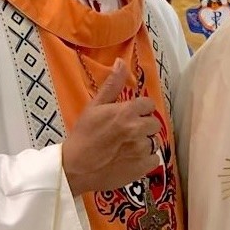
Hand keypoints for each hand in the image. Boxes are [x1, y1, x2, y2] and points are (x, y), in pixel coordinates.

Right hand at [62, 59, 159, 195]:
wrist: (75, 167)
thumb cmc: (83, 135)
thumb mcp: (94, 106)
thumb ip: (112, 85)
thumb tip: (121, 61)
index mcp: (127, 111)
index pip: (149, 104)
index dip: (140, 109)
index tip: (129, 116)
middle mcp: (138, 129)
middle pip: (154, 123)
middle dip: (143, 126)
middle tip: (127, 132)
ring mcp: (142, 149)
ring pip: (154, 141)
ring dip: (144, 143)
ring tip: (127, 147)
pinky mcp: (143, 167)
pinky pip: (154, 159)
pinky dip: (145, 160)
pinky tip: (130, 159)